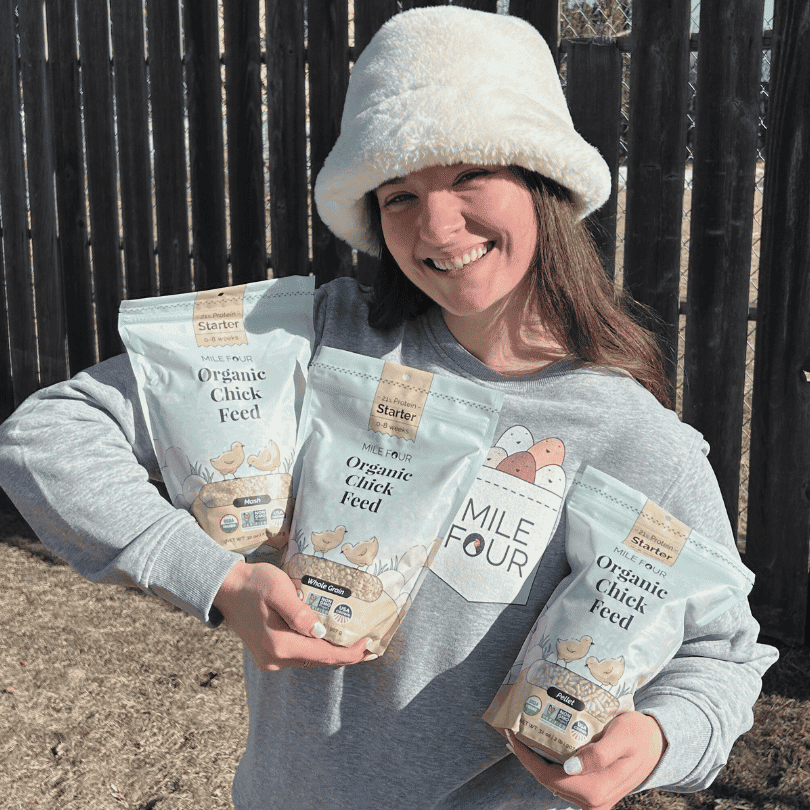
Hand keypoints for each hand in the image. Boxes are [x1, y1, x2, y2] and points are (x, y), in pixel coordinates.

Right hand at [213, 560, 371, 669]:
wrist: (225, 588)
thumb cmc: (253, 584)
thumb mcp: (278, 590)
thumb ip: (299, 613)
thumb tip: (321, 631)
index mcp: (279, 646)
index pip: (324, 655)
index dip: (350, 653)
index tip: (370, 645)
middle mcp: (275, 659)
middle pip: (319, 660)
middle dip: (345, 652)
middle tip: (369, 643)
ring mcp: (271, 659)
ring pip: (310, 658)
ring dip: (331, 650)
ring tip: (354, 639)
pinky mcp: (268, 653)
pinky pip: (300, 653)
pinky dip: (317, 647)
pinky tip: (329, 636)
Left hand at [505, 711, 666, 809]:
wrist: (660, 746)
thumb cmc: (640, 735)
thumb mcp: (621, 737)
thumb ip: (597, 754)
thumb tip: (568, 767)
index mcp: (595, 790)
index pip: (548, 777)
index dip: (526, 757)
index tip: (511, 736)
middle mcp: (593, 801)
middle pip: (547, 781)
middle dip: (527, 758)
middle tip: (512, 734)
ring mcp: (594, 800)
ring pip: (554, 783)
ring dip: (537, 763)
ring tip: (523, 739)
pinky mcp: (595, 793)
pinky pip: (565, 782)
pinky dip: (550, 767)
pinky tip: (543, 749)